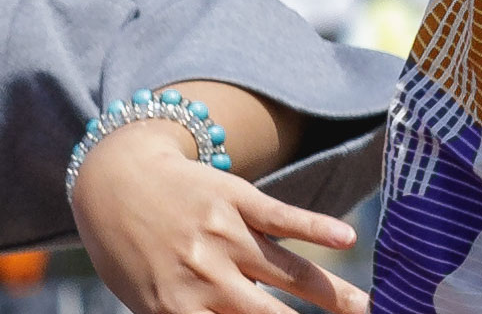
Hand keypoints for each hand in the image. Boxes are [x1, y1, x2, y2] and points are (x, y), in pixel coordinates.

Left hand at [73, 123, 369, 313]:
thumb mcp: (146, 302)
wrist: (113, 180)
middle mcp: (205, 275)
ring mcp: (223, 235)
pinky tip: (346, 238)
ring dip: (336, 295)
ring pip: (292, 273)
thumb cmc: (129, 252)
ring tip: (367, 309)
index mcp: (178, 310)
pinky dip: (316, 227)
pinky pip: (282, 216)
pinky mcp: (236, 198)